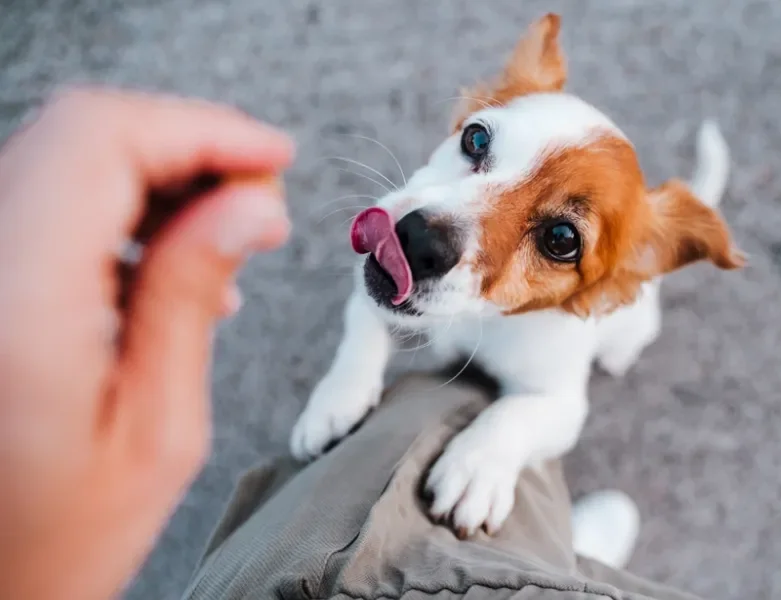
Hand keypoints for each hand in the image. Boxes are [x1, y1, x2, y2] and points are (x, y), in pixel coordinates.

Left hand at [0, 88, 293, 598]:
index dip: (201, 129)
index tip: (274, 157)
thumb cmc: (56, 535)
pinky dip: (118, 207)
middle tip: (260, 200)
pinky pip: (47, 202)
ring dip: (156, 176)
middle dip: (187, 148)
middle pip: (80, 136)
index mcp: (17, 303)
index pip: (101, 142)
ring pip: (64, 159)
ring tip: (225, 237)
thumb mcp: (157, 428)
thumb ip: (191, 297)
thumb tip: (249, 206)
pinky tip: (167, 261)